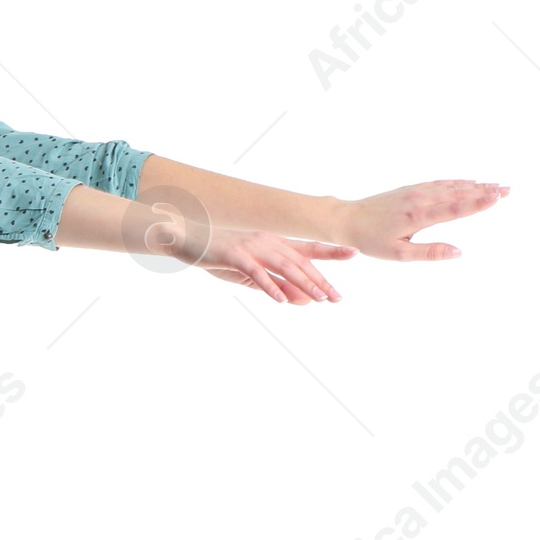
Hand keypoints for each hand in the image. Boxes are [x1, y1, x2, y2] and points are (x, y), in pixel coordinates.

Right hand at [129, 196, 356, 302]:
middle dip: (320, 281)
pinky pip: (256, 273)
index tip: (353, 253)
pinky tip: (281, 299)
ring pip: (283, 267)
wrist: (186, 239)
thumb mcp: (246, 273)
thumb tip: (298, 300)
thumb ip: (271, 285)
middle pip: (299, 262)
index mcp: (271, 242)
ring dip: (302, 284)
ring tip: (318, 300)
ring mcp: (251, 247)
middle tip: (337, 298)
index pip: (306, 248)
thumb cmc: (216, 256)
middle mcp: (266, 241)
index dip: (330, 251)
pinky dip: (269, 286)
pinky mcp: (234, 255)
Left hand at [333, 180, 508, 260]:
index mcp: (418, 216)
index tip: (498, 197)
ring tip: (496, 185)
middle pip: (458, 194)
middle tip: (508, 189)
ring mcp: (415, 192)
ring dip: (474, 185)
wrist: (348, 219)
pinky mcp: (411, 189)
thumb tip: (457, 252)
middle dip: (484, 191)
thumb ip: (429, 253)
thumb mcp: (399, 254)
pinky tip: (469, 182)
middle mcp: (420, 200)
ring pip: (450, 186)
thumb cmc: (371, 240)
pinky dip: (457, 182)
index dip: (478, 203)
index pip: (455, 208)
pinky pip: (439, 183)